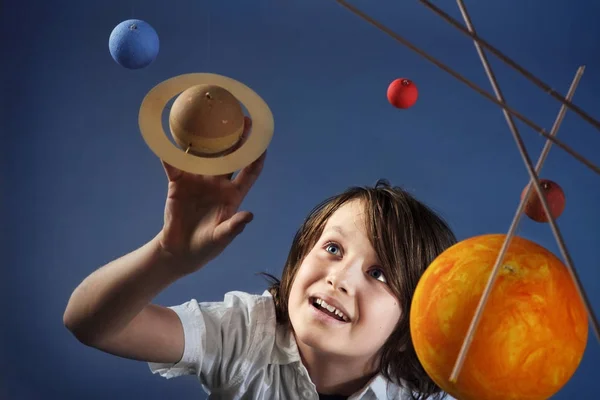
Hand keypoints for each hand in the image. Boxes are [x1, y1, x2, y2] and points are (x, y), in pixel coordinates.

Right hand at [157, 117, 265, 274]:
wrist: (180, 252)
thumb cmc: (206, 247)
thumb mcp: (221, 239)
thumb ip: (233, 227)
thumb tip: (249, 216)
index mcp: (233, 195)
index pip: (250, 171)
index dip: (258, 156)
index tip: (263, 139)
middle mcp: (218, 184)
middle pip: (230, 156)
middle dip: (237, 138)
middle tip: (241, 117)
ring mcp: (198, 182)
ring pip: (204, 156)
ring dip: (206, 139)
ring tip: (208, 118)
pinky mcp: (178, 184)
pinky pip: (174, 166)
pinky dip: (170, 155)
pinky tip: (168, 140)